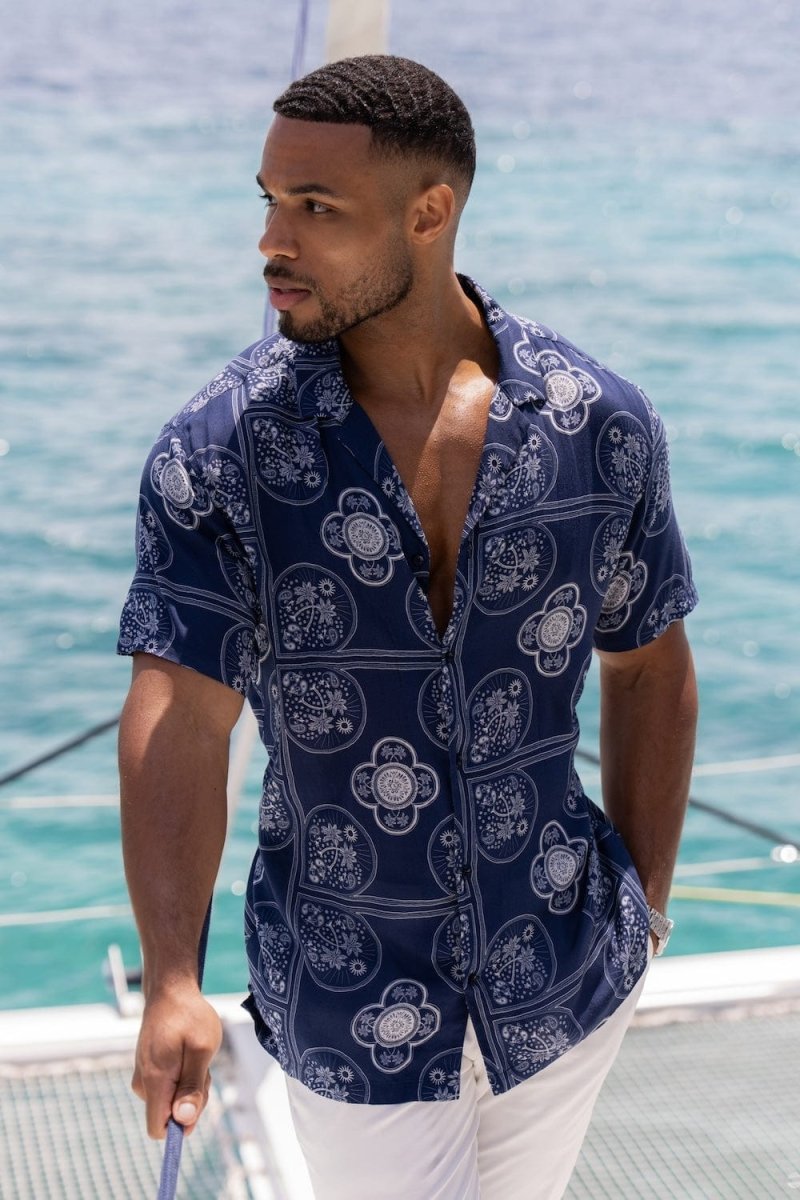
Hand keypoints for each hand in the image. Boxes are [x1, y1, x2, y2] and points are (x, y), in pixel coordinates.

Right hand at [132, 983, 222, 1138]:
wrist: (170, 989)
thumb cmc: (190, 1016)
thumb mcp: (202, 1049)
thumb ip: (192, 1086)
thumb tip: (182, 1120)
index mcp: (154, 1080)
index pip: (157, 1129)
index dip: (180, 1127)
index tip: (198, 1101)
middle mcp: (142, 1083)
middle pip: (169, 1115)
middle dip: (192, 1098)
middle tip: (202, 1067)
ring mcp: (143, 1075)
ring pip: (171, 1100)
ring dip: (189, 1085)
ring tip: (194, 1055)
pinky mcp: (147, 1069)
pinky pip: (168, 1087)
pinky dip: (183, 1075)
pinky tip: (187, 1053)